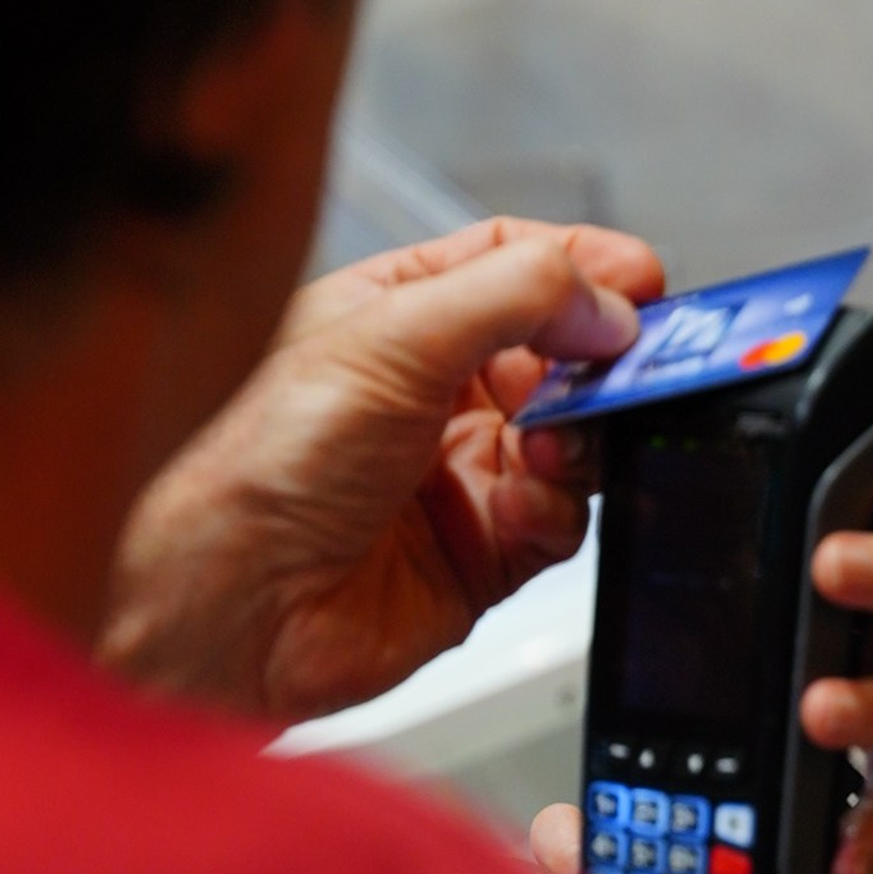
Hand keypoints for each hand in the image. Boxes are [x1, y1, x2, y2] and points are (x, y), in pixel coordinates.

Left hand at [102, 218, 663, 720]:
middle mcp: (433, 392)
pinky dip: (556, 512)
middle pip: (565, 354)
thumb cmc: (260, 467)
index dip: (582, 267)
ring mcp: (462, 471)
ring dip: (581, 442)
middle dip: (601, 364)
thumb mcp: (391, 338)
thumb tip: (609, 303)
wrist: (231, 608)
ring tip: (549, 448)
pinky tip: (515, 507)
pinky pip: (563, 520)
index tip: (641, 283)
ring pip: (578, 440)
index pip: (514, 265)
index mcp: (397, 318)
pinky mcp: (484, 548)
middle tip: (631, 370)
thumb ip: (515, 295)